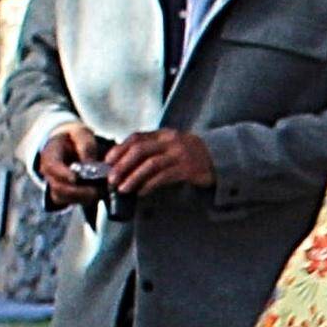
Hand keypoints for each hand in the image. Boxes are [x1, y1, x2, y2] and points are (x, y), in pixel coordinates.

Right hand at [31, 120, 112, 204]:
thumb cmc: (74, 137)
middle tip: (97, 190)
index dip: (63, 174)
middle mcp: (48, 172)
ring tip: (101, 192)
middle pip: (58, 187)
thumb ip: (85, 145)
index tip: (76, 178)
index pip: (52, 166)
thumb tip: (89, 163)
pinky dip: (84, 200)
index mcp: (50, 154)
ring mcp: (54, 183)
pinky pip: (69, 201)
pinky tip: (97, 194)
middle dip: (78, 191)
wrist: (69, 143)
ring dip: (83, 197)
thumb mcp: (80, 133)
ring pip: (64, 197)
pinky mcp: (62, 193)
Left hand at [97, 129, 216, 198]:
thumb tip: (124, 163)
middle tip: (112, 179)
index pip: (136, 138)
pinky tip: (141, 192)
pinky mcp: (188, 169)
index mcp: (163, 135)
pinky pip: (164, 177)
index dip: (119, 149)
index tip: (107, 162)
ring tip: (123, 189)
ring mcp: (180, 154)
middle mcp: (171, 142)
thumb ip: (152, 150)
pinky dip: (150, 185)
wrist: (219, 158)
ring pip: (151, 164)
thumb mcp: (170, 146)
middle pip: (140, 150)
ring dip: (133, 177)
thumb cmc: (189, 154)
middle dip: (122, 165)